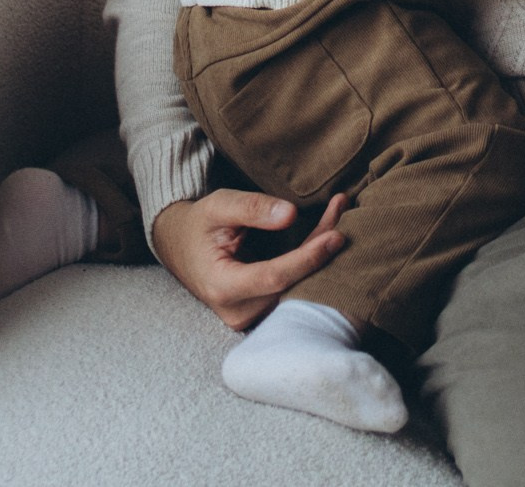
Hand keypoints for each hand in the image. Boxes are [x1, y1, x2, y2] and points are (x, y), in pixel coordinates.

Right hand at [150, 189, 347, 330]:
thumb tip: (291, 215)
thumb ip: (251, 208)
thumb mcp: (218, 206)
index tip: (335, 236)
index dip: (307, 259)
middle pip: (292, 286)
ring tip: (338, 215)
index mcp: (221, 287)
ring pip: (297, 290)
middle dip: (321, 252)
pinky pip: (293, 291)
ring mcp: (249, 317)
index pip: (274, 278)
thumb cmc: (200, 224)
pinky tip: (327, 235)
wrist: (181, 247)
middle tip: (342, 212)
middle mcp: (237, 311)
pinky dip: (310, 264)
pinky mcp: (260, 313)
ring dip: (320, 257)